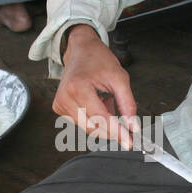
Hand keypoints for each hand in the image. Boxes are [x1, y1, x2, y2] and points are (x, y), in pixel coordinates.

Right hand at [52, 25, 138, 148]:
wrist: (80, 50)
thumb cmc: (98, 60)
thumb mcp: (120, 78)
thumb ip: (128, 104)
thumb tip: (132, 127)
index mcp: (78, 87)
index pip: (100, 118)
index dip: (117, 132)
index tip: (129, 142)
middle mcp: (65, 98)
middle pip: (93, 127)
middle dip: (110, 127)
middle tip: (119, 111)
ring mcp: (59, 104)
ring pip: (88, 128)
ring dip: (101, 121)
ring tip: (104, 99)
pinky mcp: (58, 108)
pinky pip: (81, 123)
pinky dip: (93, 118)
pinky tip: (95, 102)